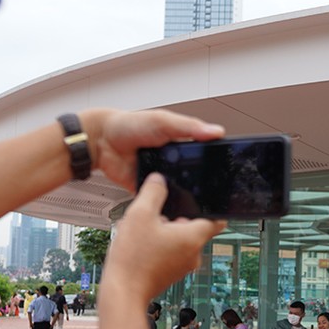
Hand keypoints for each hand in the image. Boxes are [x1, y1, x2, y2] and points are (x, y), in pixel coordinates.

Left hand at [81, 108, 225, 191]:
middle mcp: (172, 161)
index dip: (214, 162)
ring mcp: (160, 176)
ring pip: (178, 191)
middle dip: (201, 184)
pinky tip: (173, 207)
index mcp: (180, 143)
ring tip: (196, 202)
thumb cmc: (129, 125)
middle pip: (194, 176)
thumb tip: (216, 131)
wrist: (101, 140)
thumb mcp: (163, 121)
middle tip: (213, 191)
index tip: (226, 170)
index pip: (204, 154)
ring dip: (184, 196)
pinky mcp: (147, 189)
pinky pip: (159, 201)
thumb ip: (188, 127)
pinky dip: (164, 205)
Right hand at [105, 175, 224, 303]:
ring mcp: (183, 266)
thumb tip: (159, 181)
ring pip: (177, 239)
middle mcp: (193, 253)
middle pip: (190, 226)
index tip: (200, 200)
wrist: (122, 293)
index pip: (216, 218)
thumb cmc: (133, 259)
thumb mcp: (140, 214)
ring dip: (162, 231)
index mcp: (193, 237)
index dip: (208, 206)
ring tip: (141, 231)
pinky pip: (169, 252)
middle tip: (154, 215)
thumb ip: (153, 192)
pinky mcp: (170, 274)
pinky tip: (138, 244)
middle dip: (173, 217)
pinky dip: (157, 245)